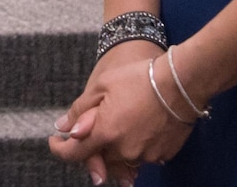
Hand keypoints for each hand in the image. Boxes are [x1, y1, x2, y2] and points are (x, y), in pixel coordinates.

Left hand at [50, 43, 195, 183]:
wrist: (181, 82)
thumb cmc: (140, 77)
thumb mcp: (102, 85)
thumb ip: (81, 110)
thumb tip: (65, 128)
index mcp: (106, 132)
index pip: (75, 153)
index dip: (60, 149)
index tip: (55, 141)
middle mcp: (125, 149)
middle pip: (100, 157)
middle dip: (92, 144)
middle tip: (93, 123)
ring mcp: (146, 155)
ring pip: (122, 158)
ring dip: (114, 147)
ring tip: (120, 122)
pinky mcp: (163, 154)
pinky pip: (143, 156)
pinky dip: (135, 146)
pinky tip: (138, 128)